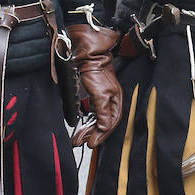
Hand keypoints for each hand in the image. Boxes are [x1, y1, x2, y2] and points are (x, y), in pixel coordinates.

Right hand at [66, 20, 121, 147]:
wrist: (84, 50)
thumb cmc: (85, 64)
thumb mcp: (87, 88)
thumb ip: (88, 103)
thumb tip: (81, 118)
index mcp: (111, 93)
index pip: (110, 118)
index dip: (102, 131)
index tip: (92, 140)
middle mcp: (113, 94)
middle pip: (110, 122)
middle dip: (99, 136)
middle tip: (89, 144)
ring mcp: (110, 94)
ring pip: (108, 122)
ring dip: (97, 134)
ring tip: (86, 142)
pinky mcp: (104, 93)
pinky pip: (104, 115)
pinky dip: (98, 127)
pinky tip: (92, 133)